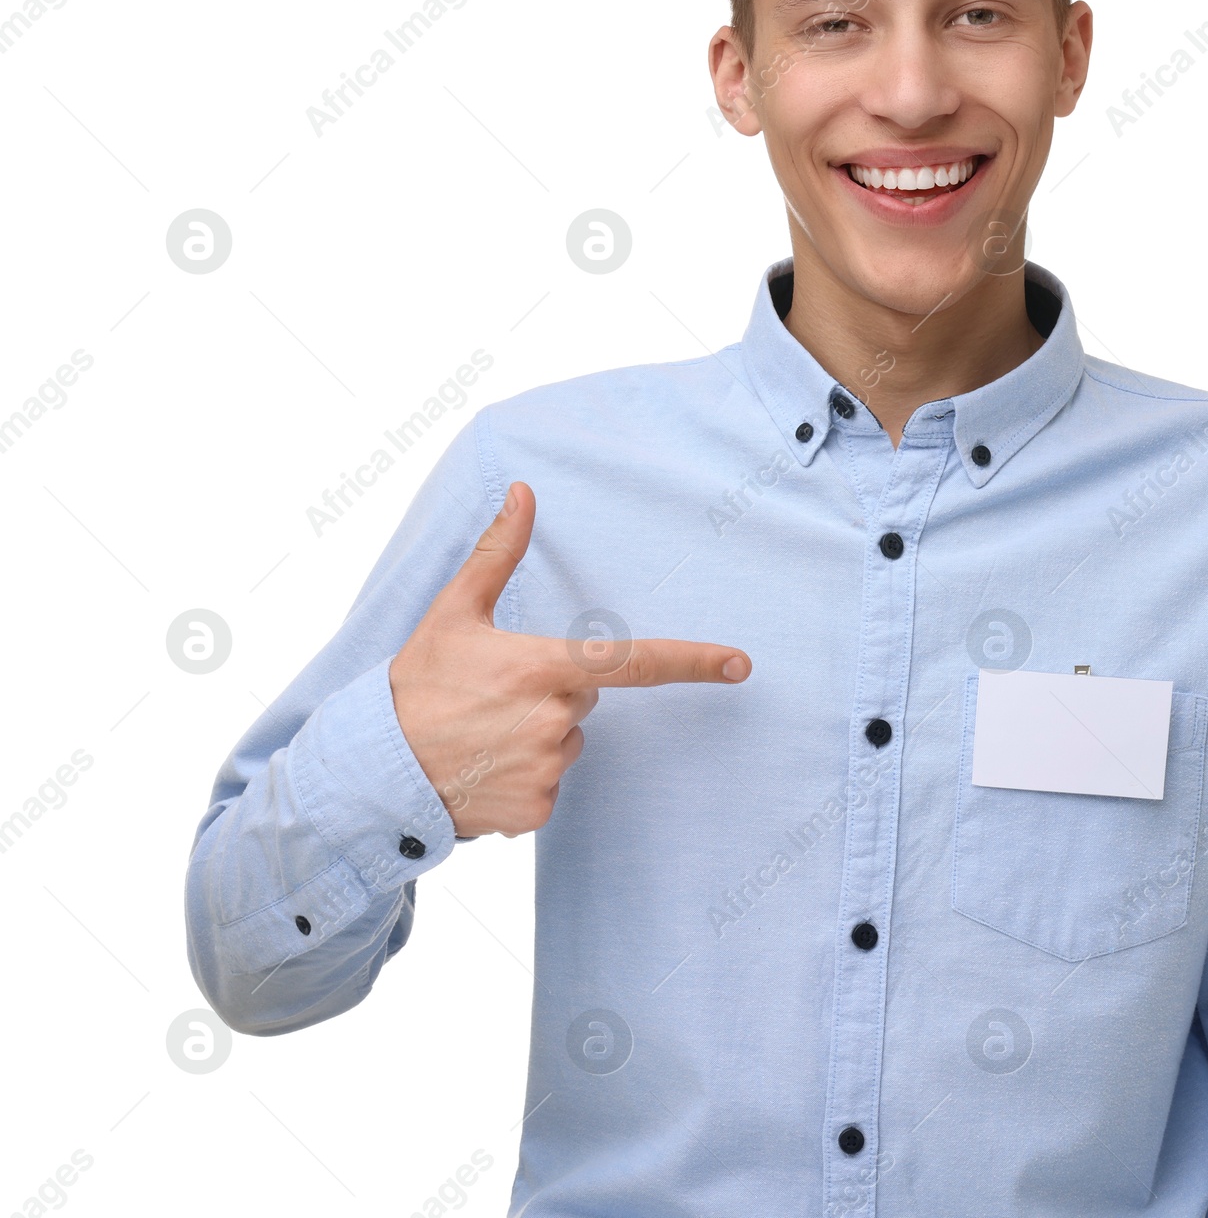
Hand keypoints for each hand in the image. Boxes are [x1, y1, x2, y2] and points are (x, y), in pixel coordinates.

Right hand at [389, 482, 751, 837]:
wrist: (373, 771)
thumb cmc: (415, 684)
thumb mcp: (453, 612)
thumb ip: (497, 552)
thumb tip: (523, 492)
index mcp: (542, 667)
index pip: (634, 662)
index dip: (692, 661)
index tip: (739, 664)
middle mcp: (554, 720)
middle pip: (585, 697)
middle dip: (552, 692)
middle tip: (492, 696)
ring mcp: (547, 770)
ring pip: (567, 741)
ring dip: (537, 736)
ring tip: (481, 734)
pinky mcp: (536, 812)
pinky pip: (550, 785)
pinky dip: (523, 777)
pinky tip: (482, 768)